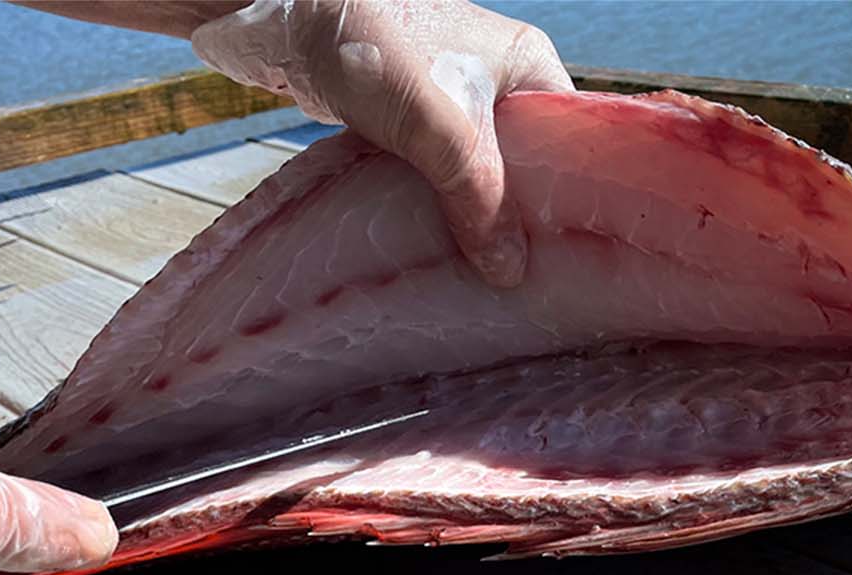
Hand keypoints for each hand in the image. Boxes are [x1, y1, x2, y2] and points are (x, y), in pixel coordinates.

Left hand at [192, 0, 571, 287]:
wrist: (280, 13)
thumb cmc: (376, 48)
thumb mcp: (443, 131)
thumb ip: (480, 199)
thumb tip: (510, 272)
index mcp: (528, 65)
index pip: (571, 140)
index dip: (571, 195)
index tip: (568, 251)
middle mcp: (493, 80)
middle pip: (523, 165)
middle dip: (516, 217)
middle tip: (522, 272)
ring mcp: (445, 99)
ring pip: (473, 174)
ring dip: (469, 216)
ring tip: (480, 269)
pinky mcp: (402, 118)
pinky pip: (431, 173)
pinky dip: (430, 204)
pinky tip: (434, 243)